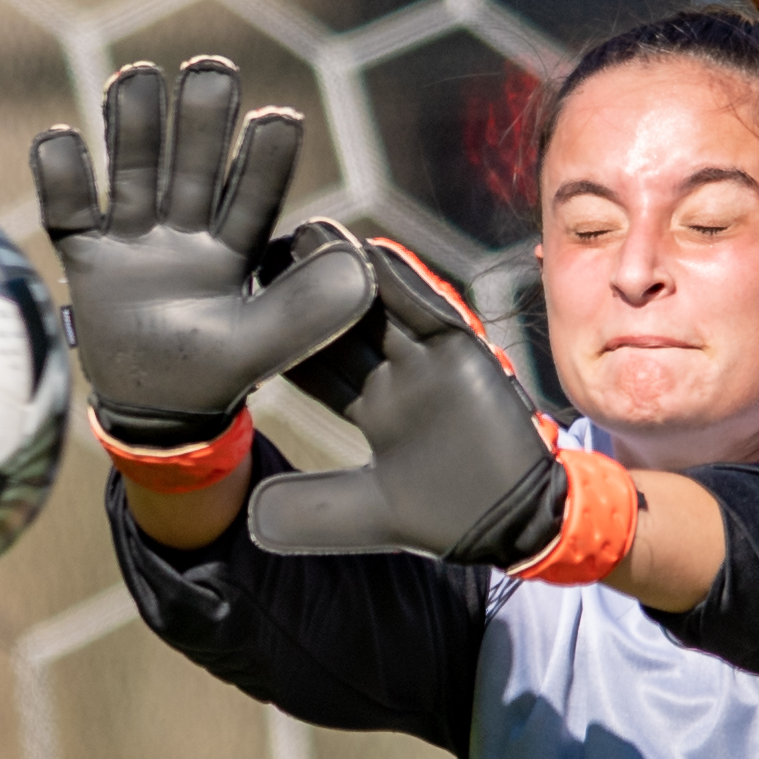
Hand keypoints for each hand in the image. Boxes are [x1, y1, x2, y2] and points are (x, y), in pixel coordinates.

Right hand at [30, 60, 373, 445]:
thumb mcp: (268, 344)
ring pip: (133, 174)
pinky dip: (60, 177)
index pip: (252, 197)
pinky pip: (68, 212)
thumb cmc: (218, 370)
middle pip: (191, 169)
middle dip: (201, 123)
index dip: (265, 161)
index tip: (281, 120)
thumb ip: (310, 308)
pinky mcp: (87, 255)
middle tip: (213, 72)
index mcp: (235, 246)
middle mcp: (185, 231)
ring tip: (137, 76)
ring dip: (134, 128)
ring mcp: (134, 240)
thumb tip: (356, 260)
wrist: (157, 408)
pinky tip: (59, 138)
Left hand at [247, 237, 568, 564]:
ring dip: (351, 272)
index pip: (318, 365)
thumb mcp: (368, 514)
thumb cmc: (448, 518)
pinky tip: (374, 255)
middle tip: (270, 248)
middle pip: (345, 324)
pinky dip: (407, 286)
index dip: (283, 338)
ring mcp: (431, 363)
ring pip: (384, 308)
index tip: (242, 306)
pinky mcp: (466, 355)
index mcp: (372, 409)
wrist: (516, 524)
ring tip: (313, 234)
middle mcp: (397, 377)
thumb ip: (314, 510)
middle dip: (311, 288)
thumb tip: (249, 516)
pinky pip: (433, 313)